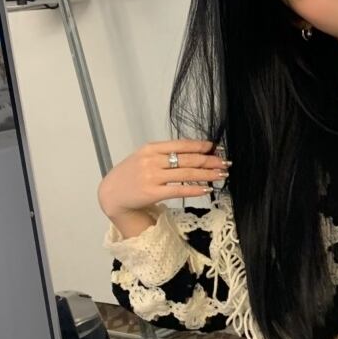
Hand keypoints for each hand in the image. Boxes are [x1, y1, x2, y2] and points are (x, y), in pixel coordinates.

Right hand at [97, 139, 229, 216]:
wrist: (112, 194)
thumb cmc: (131, 175)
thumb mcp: (144, 158)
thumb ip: (165, 154)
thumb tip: (195, 152)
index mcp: (151, 149)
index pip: (181, 145)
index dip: (201, 146)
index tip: (216, 148)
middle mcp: (152, 161)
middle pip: (187, 159)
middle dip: (209, 161)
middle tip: (225, 162)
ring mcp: (151, 177)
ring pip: (186, 174)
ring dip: (207, 174)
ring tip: (221, 175)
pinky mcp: (153, 193)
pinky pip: (179, 190)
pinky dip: (195, 189)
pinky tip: (207, 189)